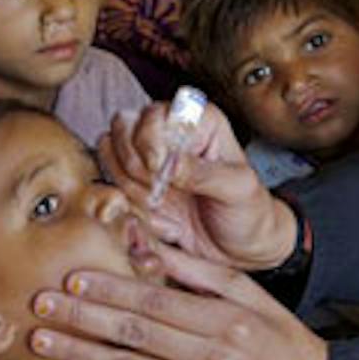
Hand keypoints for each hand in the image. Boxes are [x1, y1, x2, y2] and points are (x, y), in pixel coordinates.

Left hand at [32, 242, 327, 359]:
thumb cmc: (279, 336)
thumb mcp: (249, 293)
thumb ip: (199, 272)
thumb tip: (151, 247)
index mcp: (223, 320)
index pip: (155, 301)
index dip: (110, 290)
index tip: (73, 279)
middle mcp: (208, 358)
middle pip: (133, 333)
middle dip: (82, 316)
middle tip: (41, 303)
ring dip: (79, 355)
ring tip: (42, 339)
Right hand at [100, 101, 297, 271]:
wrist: (240, 248)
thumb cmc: (248, 211)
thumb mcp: (236, 189)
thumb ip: (203, 173)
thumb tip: (169, 163)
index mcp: (199, 120)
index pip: (156, 111)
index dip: (149, 138)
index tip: (158, 168)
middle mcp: (170, 131)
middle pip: (124, 124)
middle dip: (133, 160)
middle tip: (155, 189)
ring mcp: (148, 156)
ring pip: (110, 152)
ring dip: (128, 181)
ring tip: (157, 202)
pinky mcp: (135, 182)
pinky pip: (110, 181)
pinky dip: (122, 198)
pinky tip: (150, 212)